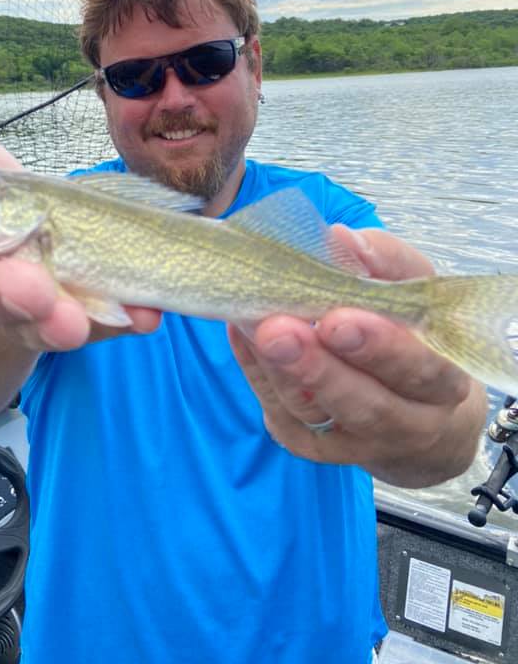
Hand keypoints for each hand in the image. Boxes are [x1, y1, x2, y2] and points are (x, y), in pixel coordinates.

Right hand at [0, 53, 160, 349]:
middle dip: (8, 294)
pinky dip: (125, 318)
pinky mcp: (81, 319)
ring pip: (44, 324)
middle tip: (30, 289)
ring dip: (62, 321)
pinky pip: (104, 323)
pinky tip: (146, 312)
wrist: (21, 262)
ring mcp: (33, 312)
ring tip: (76, 320)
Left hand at [228, 226, 486, 486]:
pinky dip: (259, 375)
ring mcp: (360, 442)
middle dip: (318, 368)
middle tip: (278, 331)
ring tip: (254, 327)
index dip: (380, 348)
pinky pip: (284, 417)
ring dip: (279, 370)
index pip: (418, 371)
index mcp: (443, 381)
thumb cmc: (410, 328)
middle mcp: (408, 423)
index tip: (336, 319)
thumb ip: (383, 260)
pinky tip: (242, 336)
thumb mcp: (411, 285)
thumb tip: (342, 239)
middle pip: (365, 405)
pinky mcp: (317, 446)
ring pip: (316, 415)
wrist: (413, 402)